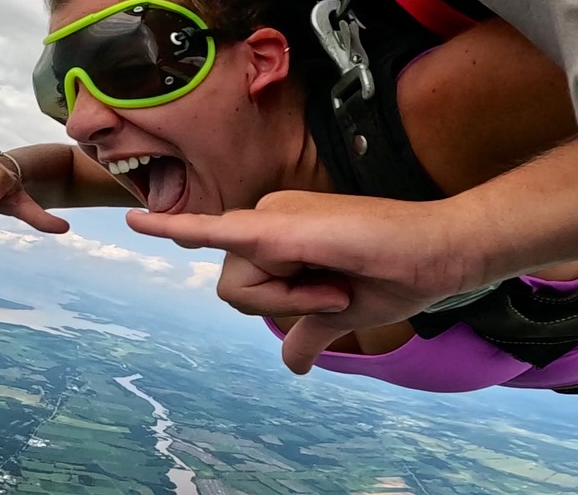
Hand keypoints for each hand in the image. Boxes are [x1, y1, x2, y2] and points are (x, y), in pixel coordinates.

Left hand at [127, 190, 487, 373]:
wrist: (439, 254)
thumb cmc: (397, 277)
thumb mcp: (341, 313)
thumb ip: (307, 330)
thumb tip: (292, 363)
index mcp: (276, 233)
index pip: (245, 285)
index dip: (274, 301)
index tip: (305, 283)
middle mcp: (267, 215)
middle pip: (234, 290)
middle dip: (283, 308)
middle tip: (337, 290)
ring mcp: (274, 215)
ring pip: (239, 287)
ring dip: (293, 301)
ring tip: (337, 279)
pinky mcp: (281, 226)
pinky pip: (216, 234)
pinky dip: (177, 229)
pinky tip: (138, 222)